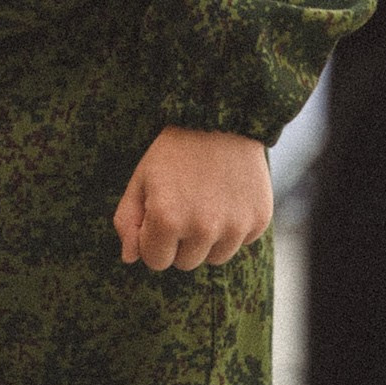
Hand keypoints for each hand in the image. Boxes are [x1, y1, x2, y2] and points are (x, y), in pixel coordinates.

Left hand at [113, 127, 272, 270]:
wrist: (220, 121)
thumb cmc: (173, 152)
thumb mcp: (141, 179)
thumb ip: (127, 221)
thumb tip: (130, 259)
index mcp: (167, 220)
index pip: (156, 261)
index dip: (154, 240)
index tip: (159, 216)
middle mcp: (202, 229)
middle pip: (186, 263)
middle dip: (179, 242)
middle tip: (183, 206)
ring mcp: (234, 227)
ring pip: (214, 258)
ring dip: (207, 240)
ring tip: (205, 203)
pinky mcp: (258, 221)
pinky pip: (240, 243)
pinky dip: (233, 228)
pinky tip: (227, 198)